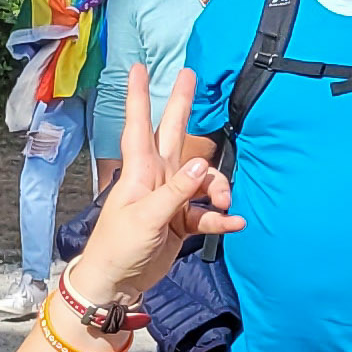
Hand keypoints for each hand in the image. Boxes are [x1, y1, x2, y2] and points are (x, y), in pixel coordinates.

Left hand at [71, 65, 242, 300]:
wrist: (117, 282)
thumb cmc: (119, 246)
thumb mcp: (146, 218)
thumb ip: (176, 192)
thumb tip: (203, 164)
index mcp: (140, 171)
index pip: (139, 125)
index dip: (139, 97)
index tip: (137, 68)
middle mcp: (158, 177)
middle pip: (174, 134)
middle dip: (183, 105)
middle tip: (192, 74)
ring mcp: (172, 197)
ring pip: (204, 178)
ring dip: (218, 189)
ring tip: (222, 207)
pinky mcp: (182, 220)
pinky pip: (208, 213)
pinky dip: (222, 218)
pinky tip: (234, 224)